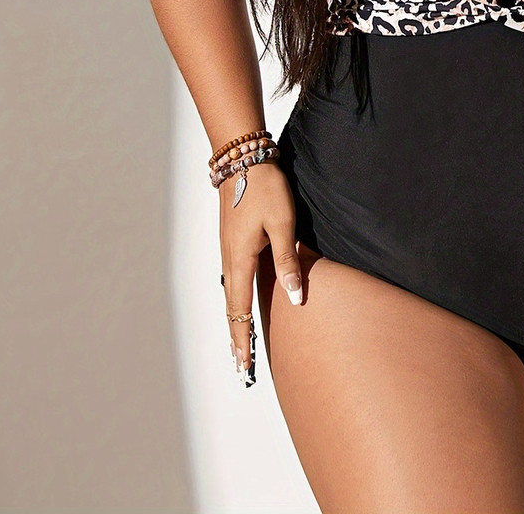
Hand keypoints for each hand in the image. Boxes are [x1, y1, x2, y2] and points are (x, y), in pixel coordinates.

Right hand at [219, 160, 304, 382]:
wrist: (244, 159)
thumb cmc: (265, 189)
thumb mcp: (283, 224)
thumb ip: (287, 262)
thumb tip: (294, 298)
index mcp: (241, 259)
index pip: (240, 310)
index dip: (243, 338)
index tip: (244, 365)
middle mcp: (230, 258)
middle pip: (231, 307)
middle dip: (237, 336)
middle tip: (240, 365)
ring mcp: (228, 248)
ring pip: (230, 292)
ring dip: (235, 318)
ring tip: (240, 341)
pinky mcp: (232, 239)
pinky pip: (233, 277)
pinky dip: (235, 298)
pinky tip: (240, 300)